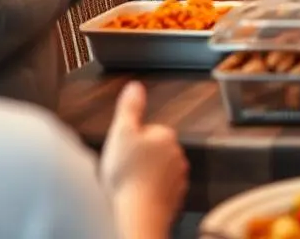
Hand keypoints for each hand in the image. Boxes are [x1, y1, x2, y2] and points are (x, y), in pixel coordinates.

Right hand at [100, 82, 187, 238]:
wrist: (138, 213)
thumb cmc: (128, 175)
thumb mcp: (122, 132)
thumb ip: (130, 108)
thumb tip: (136, 86)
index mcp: (166, 136)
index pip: (149, 130)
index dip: (132, 140)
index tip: (123, 150)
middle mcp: (177, 155)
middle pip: (154, 151)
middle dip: (140, 158)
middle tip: (124, 168)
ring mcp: (178, 178)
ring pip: (158, 171)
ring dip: (146, 176)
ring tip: (129, 184)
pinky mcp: (175, 198)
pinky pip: (161, 190)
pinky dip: (151, 192)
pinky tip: (137, 196)